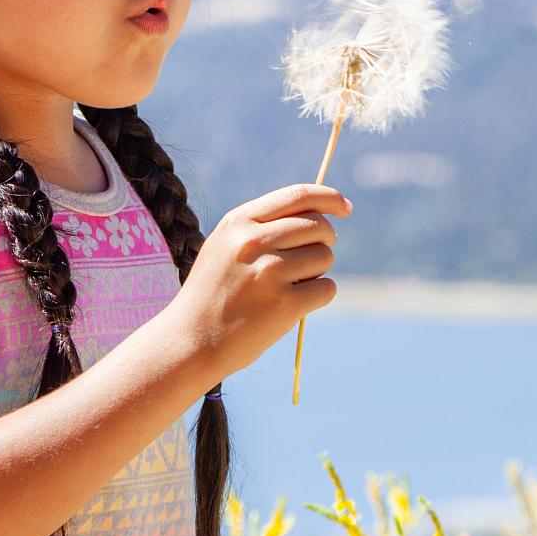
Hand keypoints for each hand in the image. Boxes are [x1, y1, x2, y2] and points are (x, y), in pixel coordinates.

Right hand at [168, 182, 350, 378]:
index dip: (328, 198)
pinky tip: (292, 305)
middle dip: (324, 241)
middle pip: (318, 226)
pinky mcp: (284, 304)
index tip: (345, 207)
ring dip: (317, 272)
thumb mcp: (226, 246)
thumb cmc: (214, 292)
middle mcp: (254, 242)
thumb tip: (321, 215)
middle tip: (308, 261)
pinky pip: (327, 288)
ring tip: (288, 287)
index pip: (297, 196)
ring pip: (325, 257)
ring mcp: (269, 272)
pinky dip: (318, 296)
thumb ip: (264, 226)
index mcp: (239, 222)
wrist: (191, 340)